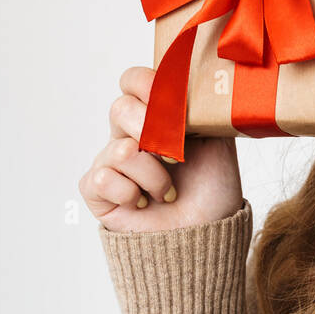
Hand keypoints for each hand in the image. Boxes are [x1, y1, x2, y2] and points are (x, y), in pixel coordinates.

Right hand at [80, 66, 244, 232]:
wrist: (206, 233)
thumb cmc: (212, 188)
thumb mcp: (218, 140)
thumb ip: (201, 109)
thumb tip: (193, 80)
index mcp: (155, 117)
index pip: (133, 81)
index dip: (147, 85)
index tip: (172, 103)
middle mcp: (128, 135)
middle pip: (120, 109)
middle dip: (153, 133)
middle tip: (176, 156)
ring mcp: (110, 162)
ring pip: (119, 150)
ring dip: (154, 175)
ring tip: (168, 191)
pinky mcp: (97, 190)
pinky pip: (103, 177)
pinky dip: (131, 193)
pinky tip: (144, 203)